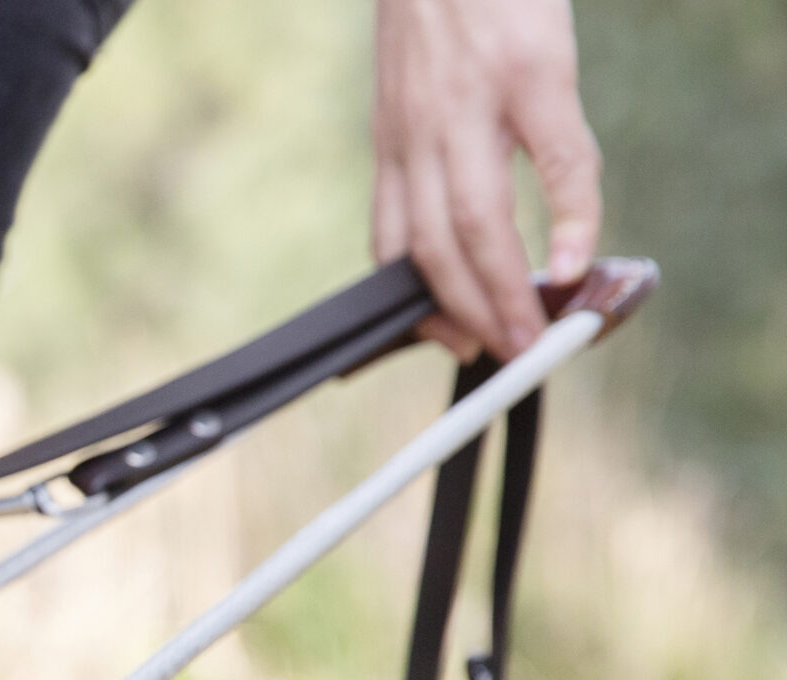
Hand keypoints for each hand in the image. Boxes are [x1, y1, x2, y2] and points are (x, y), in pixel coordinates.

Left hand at [372, 0, 601, 359]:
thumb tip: (450, 224)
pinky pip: (556, 162)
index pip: (393, 245)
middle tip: (500, 359)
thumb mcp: (412, 90)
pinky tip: (573, 262)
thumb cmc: (447, 11)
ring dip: (505, 290)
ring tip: (533, 336)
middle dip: (465, 316)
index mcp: (396, 142)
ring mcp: (474, 103)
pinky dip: (569, 219)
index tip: (445, 345)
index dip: (415, 308)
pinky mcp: (533, 71)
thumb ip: (423, 152)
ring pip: (478, 222)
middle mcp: (423, 132)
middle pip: (434, 248)